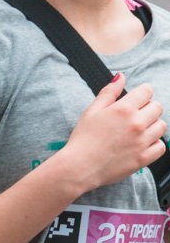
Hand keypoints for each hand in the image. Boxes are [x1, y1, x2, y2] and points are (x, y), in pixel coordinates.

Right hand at [62, 73, 166, 190]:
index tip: (137, 97)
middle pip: (157, 107)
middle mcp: (137, 124)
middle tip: (134, 114)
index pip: (147, 91)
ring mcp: (143, 142)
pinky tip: (141, 142)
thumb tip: (121, 76)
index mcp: (123, 109)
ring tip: (137, 129)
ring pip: (161, 126)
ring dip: (152, 124)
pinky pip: (161, 146)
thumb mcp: (92, 110)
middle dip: (148, 107)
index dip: (142, 92)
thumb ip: (109, 92)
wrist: (81, 166)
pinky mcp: (145, 158)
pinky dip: (154, 143)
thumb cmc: (83, 137)